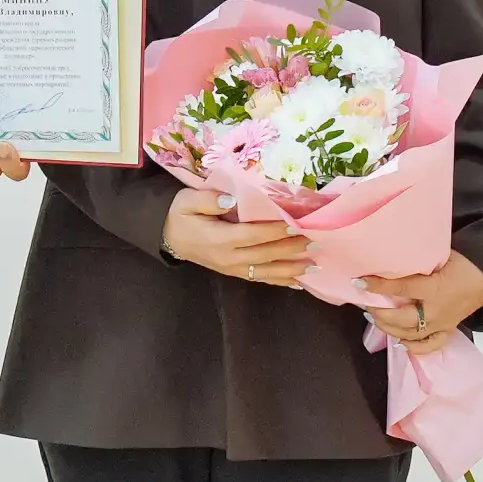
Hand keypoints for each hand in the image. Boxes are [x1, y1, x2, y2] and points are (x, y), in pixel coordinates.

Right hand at [160, 189, 310, 285]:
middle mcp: (228, 257)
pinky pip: (260, 279)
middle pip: (264, 255)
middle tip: (314, 242)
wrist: (168, 238)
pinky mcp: (234, 273)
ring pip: (266, 272)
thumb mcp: (186, 201)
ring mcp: (232, 268)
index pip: (252, 235)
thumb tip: (230, 200)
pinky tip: (298, 282)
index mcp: (219, 239)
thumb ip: (207, 200)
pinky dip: (280, 281)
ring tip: (314, 266)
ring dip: (291, 270)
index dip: (274, 231)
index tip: (295, 226)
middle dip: (290, 249)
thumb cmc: (180, 215)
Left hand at [360, 252, 482, 354]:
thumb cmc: (465, 261)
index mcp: (435, 288)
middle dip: (379, 313)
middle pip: (402, 318)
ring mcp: (442, 323)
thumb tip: (389, 257)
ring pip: (411, 334)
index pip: (401, 287)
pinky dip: (413, 347)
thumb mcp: (439, 255)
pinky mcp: (448, 329)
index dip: (378, 285)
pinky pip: (430, 345)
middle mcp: (437, 311)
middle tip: (364, 304)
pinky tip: (399, 343)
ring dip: (389, 328)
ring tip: (373, 318)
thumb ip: (417, 261)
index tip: (358, 281)